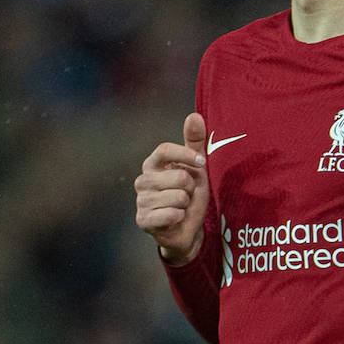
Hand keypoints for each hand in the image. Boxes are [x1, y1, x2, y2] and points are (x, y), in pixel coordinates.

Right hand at [133, 112, 209, 264]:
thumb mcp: (196, 167)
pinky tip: (174, 219)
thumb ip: (195, 142)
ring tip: (180, 207)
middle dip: (190, 187)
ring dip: (186, 204)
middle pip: (179, 176)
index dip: (186, 155)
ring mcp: (141, 200)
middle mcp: (142, 180)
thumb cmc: (189, 193)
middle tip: (186, 194)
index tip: (202, 163)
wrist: (186, 228)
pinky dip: (180, 217)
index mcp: (153, 164)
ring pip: (178, 196)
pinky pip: (172, 214)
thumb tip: (194, 115)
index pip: (164, 149)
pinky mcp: (143, 220)